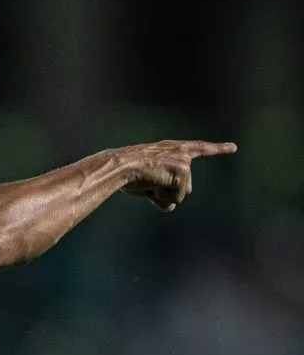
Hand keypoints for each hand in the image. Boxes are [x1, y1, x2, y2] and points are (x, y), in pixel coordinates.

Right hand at [118, 140, 236, 211]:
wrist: (120, 166)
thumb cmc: (127, 172)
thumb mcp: (147, 183)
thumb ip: (162, 193)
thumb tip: (171, 207)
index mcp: (170, 149)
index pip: (198, 148)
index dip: (217, 149)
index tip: (234, 148)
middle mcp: (180, 152)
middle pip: (186, 186)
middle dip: (171, 192)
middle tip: (150, 183)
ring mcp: (183, 162)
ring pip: (181, 193)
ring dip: (164, 194)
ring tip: (148, 182)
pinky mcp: (182, 171)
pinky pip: (176, 197)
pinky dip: (162, 196)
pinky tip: (152, 184)